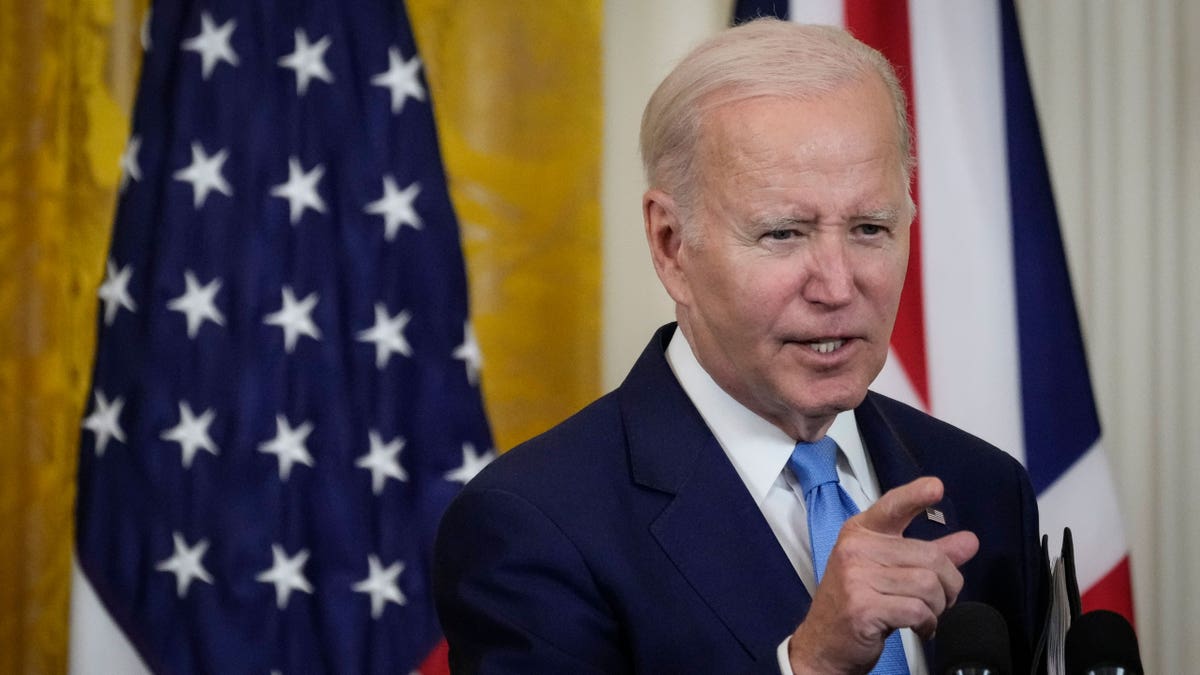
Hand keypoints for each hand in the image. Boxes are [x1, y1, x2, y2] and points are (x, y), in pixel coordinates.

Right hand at [788, 476, 978, 673]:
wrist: (824, 644)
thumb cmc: (857, 604)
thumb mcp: (888, 572)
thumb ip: (928, 554)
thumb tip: (969, 541)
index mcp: (860, 533)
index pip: (892, 507)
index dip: (915, 495)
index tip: (937, 487)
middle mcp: (855, 549)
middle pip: (931, 558)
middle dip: (948, 586)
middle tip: (940, 600)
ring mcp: (856, 577)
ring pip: (928, 586)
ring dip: (937, 608)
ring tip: (925, 615)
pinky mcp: (863, 607)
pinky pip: (918, 610)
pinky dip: (927, 624)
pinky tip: (918, 628)